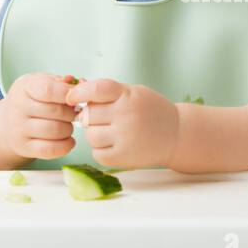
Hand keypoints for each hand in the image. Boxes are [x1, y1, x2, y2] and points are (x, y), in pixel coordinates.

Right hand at [0, 72, 77, 160]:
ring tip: (67, 125)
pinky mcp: (24, 148)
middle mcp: (18, 108)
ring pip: (55, 131)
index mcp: (24, 87)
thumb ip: (61, 82)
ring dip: (69, 129)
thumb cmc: (31, 99)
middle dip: (72, 113)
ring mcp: (19, 130)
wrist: (6, 124)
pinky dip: (65, 146)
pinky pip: (51, 150)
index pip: (48, 90)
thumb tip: (82, 83)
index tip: (75, 97)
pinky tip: (68, 140)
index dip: (67, 94)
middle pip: (55, 112)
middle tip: (73, 113)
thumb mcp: (40, 82)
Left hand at [65, 78, 179, 169]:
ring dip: (95, 133)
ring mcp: (125, 138)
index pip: (97, 89)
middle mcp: (126, 116)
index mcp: (128, 96)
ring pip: (91, 135)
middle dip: (91, 116)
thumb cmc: (151, 111)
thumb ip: (108, 93)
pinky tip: (114, 144)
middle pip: (89, 115)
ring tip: (111, 131)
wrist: (177, 134)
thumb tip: (75, 93)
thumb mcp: (134, 93)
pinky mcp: (123, 157)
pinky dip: (101, 149)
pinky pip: (97, 153)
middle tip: (103, 118)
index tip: (71, 97)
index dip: (80, 92)